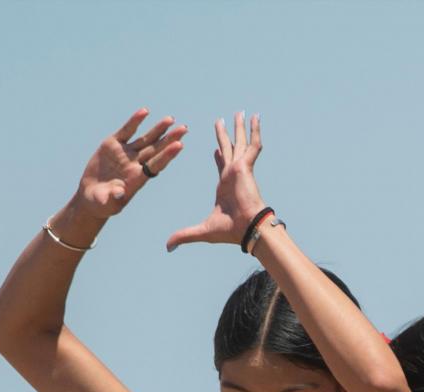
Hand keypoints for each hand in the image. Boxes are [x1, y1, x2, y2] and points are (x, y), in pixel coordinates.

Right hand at [73, 108, 186, 222]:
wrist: (91, 196)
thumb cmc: (101, 203)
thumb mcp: (106, 203)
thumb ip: (113, 197)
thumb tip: (119, 192)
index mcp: (137, 179)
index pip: (156, 165)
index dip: (167, 155)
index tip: (179, 145)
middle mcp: (135, 165)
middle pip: (156, 150)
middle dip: (169, 139)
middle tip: (184, 129)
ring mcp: (125, 153)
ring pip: (145, 139)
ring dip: (158, 129)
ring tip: (170, 119)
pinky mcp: (113, 145)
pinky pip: (127, 131)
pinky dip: (135, 121)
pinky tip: (145, 111)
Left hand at [167, 110, 265, 251]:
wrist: (247, 228)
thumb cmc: (230, 231)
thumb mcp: (202, 230)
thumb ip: (184, 235)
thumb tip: (167, 247)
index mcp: (225, 186)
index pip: (221, 167)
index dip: (219, 156)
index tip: (216, 148)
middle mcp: (233, 174)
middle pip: (229, 149)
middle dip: (226, 135)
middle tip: (223, 121)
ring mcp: (240, 169)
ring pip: (240, 142)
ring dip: (240, 128)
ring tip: (241, 113)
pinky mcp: (246, 166)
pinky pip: (252, 144)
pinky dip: (255, 131)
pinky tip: (256, 117)